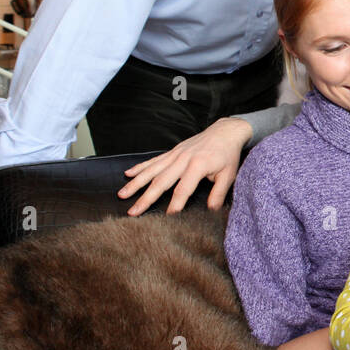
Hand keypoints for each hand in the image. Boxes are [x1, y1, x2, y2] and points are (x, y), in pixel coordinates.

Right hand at [117, 117, 252, 215]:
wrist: (225, 132)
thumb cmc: (228, 155)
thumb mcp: (228, 175)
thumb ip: (218, 193)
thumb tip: (211, 211)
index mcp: (197, 166)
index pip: (183, 189)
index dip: (175, 205)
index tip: (167, 218)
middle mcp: (182, 159)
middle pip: (160, 182)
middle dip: (145, 198)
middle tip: (132, 212)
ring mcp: (175, 154)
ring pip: (151, 170)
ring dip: (136, 183)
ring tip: (121, 194)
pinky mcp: (173, 151)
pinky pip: (153, 160)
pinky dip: (140, 167)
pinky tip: (127, 174)